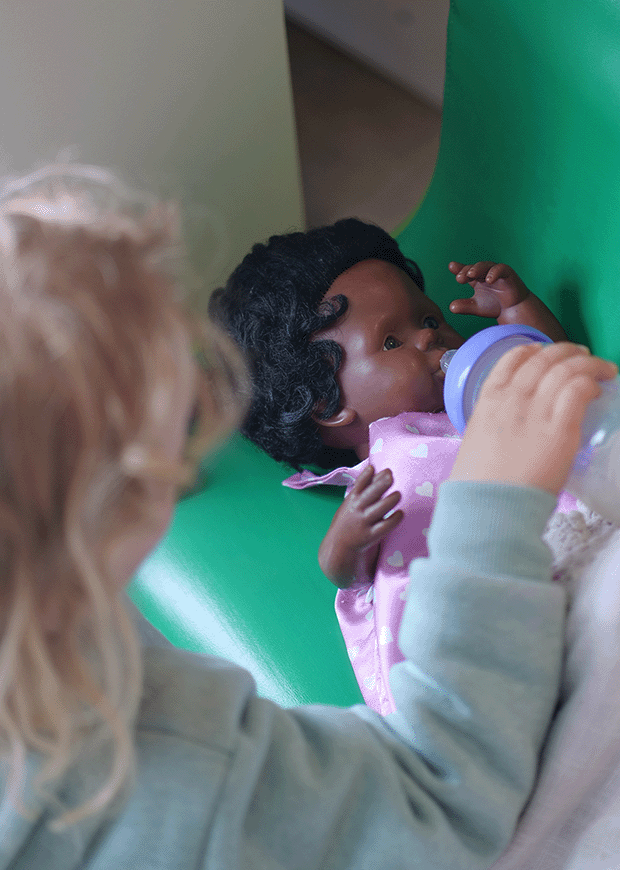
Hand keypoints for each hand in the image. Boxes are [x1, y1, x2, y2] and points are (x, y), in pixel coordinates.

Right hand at [318, 466, 402, 587]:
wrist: (339, 546)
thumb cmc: (349, 520)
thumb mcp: (351, 503)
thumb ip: (364, 488)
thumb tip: (377, 469)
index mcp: (352, 499)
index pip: (359, 485)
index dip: (366, 476)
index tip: (373, 467)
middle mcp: (357, 509)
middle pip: (370, 494)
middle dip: (380, 484)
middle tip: (390, 475)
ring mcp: (363, 522)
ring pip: (378, 509)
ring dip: (389, 501)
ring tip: (398, 494)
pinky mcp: (371, 536)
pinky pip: (384, 527)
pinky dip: (394, 520)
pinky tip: (400, 514)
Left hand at [448, 260, 567, 340]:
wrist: (514, 309)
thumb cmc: (495, 306)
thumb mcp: (477, 307)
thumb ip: (465, 306)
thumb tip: (451, 307)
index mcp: (476, 279)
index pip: (466, 271)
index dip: (459, 268)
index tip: (451, 266)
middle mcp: (485, 273)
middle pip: (474, 267)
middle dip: (466, 271)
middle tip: (459, 278)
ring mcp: (497, 272)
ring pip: (486, 266)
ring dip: (478, 269)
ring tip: (471, 275)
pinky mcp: (508, 273)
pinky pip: (501, 269)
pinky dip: (494, 273)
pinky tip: (489, 279)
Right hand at [449, 342, 617, 495]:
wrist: (487, 508)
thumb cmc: (477, 485)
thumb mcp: (475, 442)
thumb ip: (493, 426)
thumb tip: (508, 429)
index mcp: (488, 402)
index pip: (511, 359)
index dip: (532, 350)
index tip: (544, 351)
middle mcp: (511, 400)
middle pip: (543, 359)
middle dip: (565, 351)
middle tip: (581, 355)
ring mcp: (536, 413)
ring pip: (565, 369)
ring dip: (587, 363)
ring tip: (602, 368)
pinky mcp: (560, 430)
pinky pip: (578, 391)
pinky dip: (590, 383)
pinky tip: (598, 388)